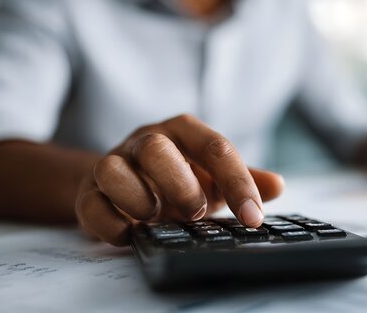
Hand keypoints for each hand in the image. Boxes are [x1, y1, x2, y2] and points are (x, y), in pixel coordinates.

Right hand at [75, 114, 283, 245]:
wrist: (127, 184)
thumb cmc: (180, 177)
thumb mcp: (214, 176)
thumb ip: (244, 179)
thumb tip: (277, 185)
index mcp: (183, 133)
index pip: (214, 147)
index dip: (237, 182)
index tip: (253, 217)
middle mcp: (146, 142)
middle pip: (156, 148)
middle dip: (179, 183)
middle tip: (198, 212)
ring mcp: (114, 165)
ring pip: (112, 169)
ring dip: (137, 197)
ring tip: (157, 218)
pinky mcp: (90, 192)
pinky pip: (91, 203)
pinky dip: (110, 223)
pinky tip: (131, 235)